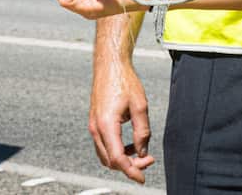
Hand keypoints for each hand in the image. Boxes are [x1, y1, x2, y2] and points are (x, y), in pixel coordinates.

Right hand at [90, 51, 154, 181]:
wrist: (109, 64)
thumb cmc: (124, 80)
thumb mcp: (140, 106)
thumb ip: (142, 132)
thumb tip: (142, 152)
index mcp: (106, 125)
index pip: (118, 159)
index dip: (131, 171)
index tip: (143, 177)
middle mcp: (96, 128)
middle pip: (110, 161)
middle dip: (129, 166)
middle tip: (148, 160)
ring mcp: (93, 126)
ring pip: (105, 155)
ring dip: (122, 159)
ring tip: (141, 152)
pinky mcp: (95, 122)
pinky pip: (103, 145)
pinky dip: (116, 150)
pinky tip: (130, 145)